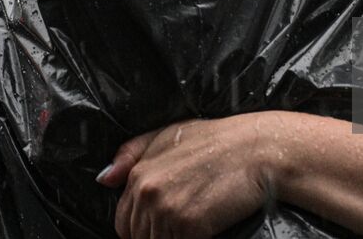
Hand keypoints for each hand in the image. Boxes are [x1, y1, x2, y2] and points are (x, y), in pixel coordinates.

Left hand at [97, 113, 291, 238]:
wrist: (257, 149)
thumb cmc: (218, 141)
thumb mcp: (170, 135)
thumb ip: (132, 154)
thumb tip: (105, 179)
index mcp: (140, 173)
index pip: (124, 223)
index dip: (144, 228)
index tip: (166, 223)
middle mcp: (148, 192)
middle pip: (138, 238)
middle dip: (158, 235)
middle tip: (185, 221)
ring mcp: (167, 210)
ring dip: (175, 238)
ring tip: (197, 222)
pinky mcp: (190, 226)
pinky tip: (207, 228)